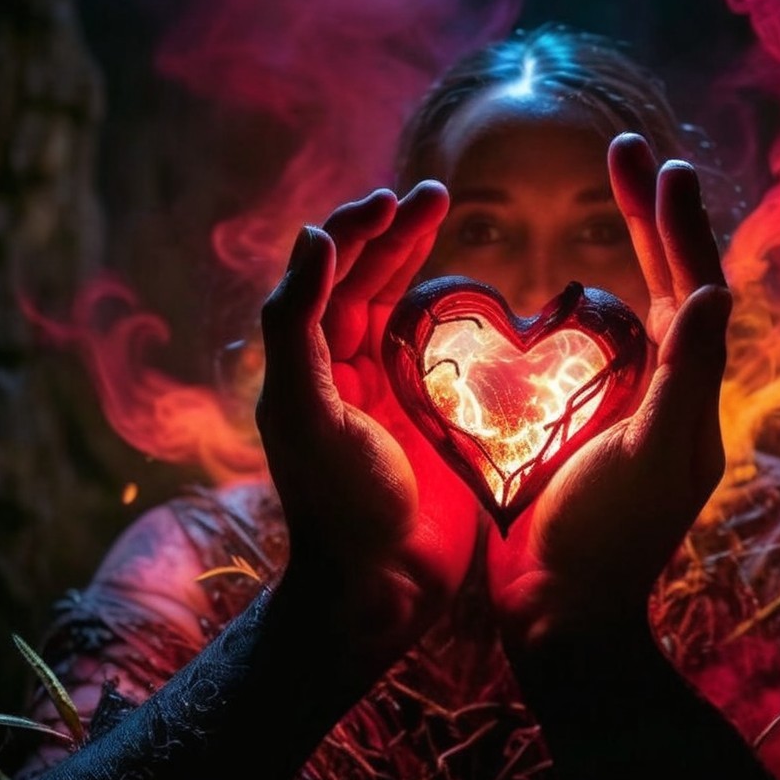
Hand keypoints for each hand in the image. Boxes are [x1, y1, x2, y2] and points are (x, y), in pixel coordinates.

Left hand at [256, 180, 477, 662]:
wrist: (383, 585)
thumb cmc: (337, 502)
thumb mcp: (302, 410)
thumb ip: (296, 326)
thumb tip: (311, 238)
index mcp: (313, 365)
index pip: (332, 278)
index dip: (358, 232)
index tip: (395, 199)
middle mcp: (350, 372)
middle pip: (370, 284)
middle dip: (397, 235)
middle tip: (434, 195)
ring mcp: (396, 394)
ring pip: (407, 311)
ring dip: (423, 263)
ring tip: (447, 220)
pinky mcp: (438, 420)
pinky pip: (447, 354)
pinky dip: (459, 318)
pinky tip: (482, 295)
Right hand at [485, 133, 730, 650]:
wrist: (558, 605)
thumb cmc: (604, 536)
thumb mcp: (652, 456)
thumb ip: (684, 377)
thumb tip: (716, 290)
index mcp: (686, 391)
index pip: (691, 288)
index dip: (676, 224)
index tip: (655, 163)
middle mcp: (661, 387)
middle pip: (667, 283)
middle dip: (651, 216)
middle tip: (627, 152)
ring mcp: (621, 401)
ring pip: (631, 305)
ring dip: (624, 246)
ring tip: (612, 191)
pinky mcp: (578, 418)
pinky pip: (588, 344)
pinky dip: (583, 299)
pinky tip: (562, 282)